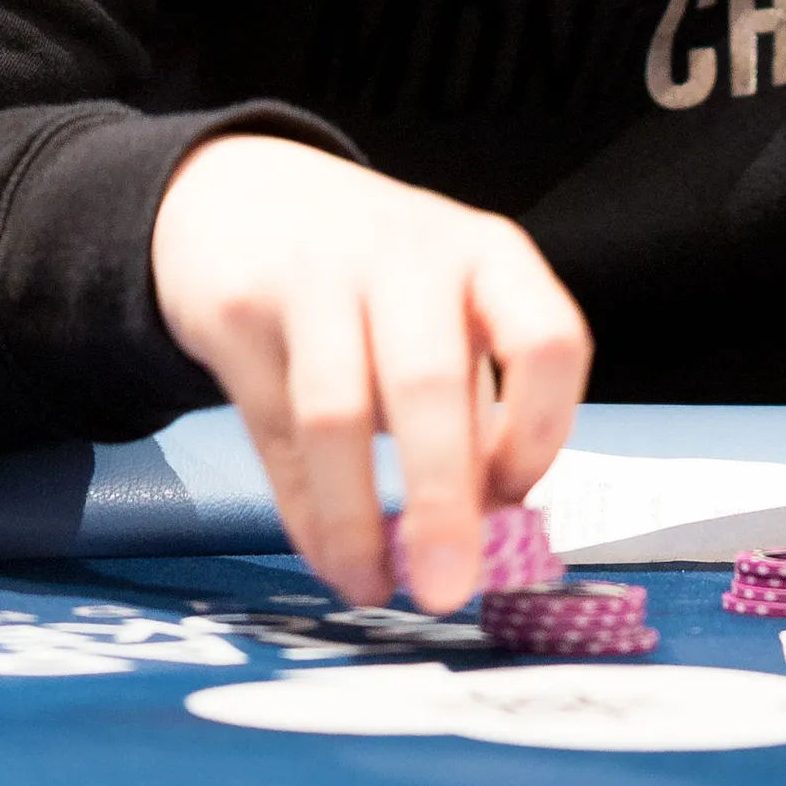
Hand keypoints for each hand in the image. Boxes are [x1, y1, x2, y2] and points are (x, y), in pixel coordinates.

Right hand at [151, 136, 590, 615]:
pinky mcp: (238, 310)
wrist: (241, 196)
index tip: (516, 499)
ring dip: (357, 520)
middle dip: (441, 496)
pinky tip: (332, 555)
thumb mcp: (447, 308)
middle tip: (449, 589)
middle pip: (430, 379)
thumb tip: (493, 533)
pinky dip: (307, 513)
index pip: (546, 340)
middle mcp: (409, 252)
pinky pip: (275, 431)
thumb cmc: (376, 275)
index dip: (541, 431)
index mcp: (487, 253)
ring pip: (337, 412)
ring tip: (377, 587)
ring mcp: (317, 274)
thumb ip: (474, 404)